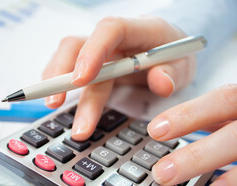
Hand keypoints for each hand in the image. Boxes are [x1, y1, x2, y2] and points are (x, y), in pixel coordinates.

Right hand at [42, 15, 195, 140]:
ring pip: (69, 57)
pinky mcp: (92, 63)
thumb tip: (161, 83)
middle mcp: (114, 37)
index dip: (93, 51)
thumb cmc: (174, 56)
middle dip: (64, 75)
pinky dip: (59, 82)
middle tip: (55, 103)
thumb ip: (173, 74)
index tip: (81, 79)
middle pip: (79, 45)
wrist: (169, 53)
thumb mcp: (184, 66)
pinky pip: (69, 67)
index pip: (110, 30)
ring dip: (57, 81)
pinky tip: (56, 97)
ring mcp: (100, 49)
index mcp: (140, 29)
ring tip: (53, 105)